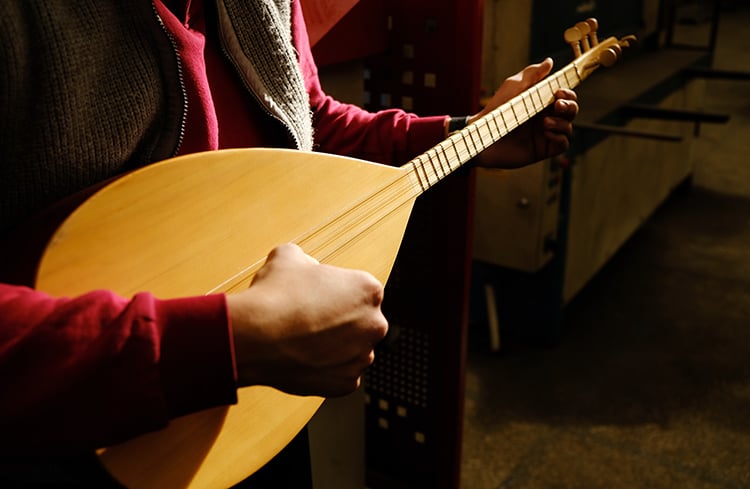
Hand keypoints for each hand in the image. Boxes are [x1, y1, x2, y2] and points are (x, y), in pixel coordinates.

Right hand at [226, 243, 387, 396]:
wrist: (255, 338)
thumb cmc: (274, 297)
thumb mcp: (288, 257)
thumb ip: (306, 259)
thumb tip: (304, 265)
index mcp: (368, 290)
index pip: (359, 290)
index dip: (336, 293)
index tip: (318, 297)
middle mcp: (374, 324)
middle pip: (360, 321)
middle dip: (339, 321)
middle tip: (310, 319)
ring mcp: (361, 357)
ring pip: (352, 349)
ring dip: (334, 346)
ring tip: (302, 340)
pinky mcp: (346, 384)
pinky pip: (339, 375)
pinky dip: (324, 370)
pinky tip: (303, 358)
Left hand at [472, 58, 577, 168]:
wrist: (482, 135)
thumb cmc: (496, 110)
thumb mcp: (514, 87)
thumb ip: (532, 74)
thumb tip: (549, 61)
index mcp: (541, 102)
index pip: (565, 97)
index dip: (568, 93)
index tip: (559, 92)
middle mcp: (546, 117)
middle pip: (571, 111)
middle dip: (570, 106)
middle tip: (557, 105)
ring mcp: (545, 134)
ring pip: (569, 128)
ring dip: (562, 122)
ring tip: (545, 122)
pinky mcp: (542, 149)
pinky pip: (563, 144)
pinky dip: (560, 137)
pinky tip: (546, 132)